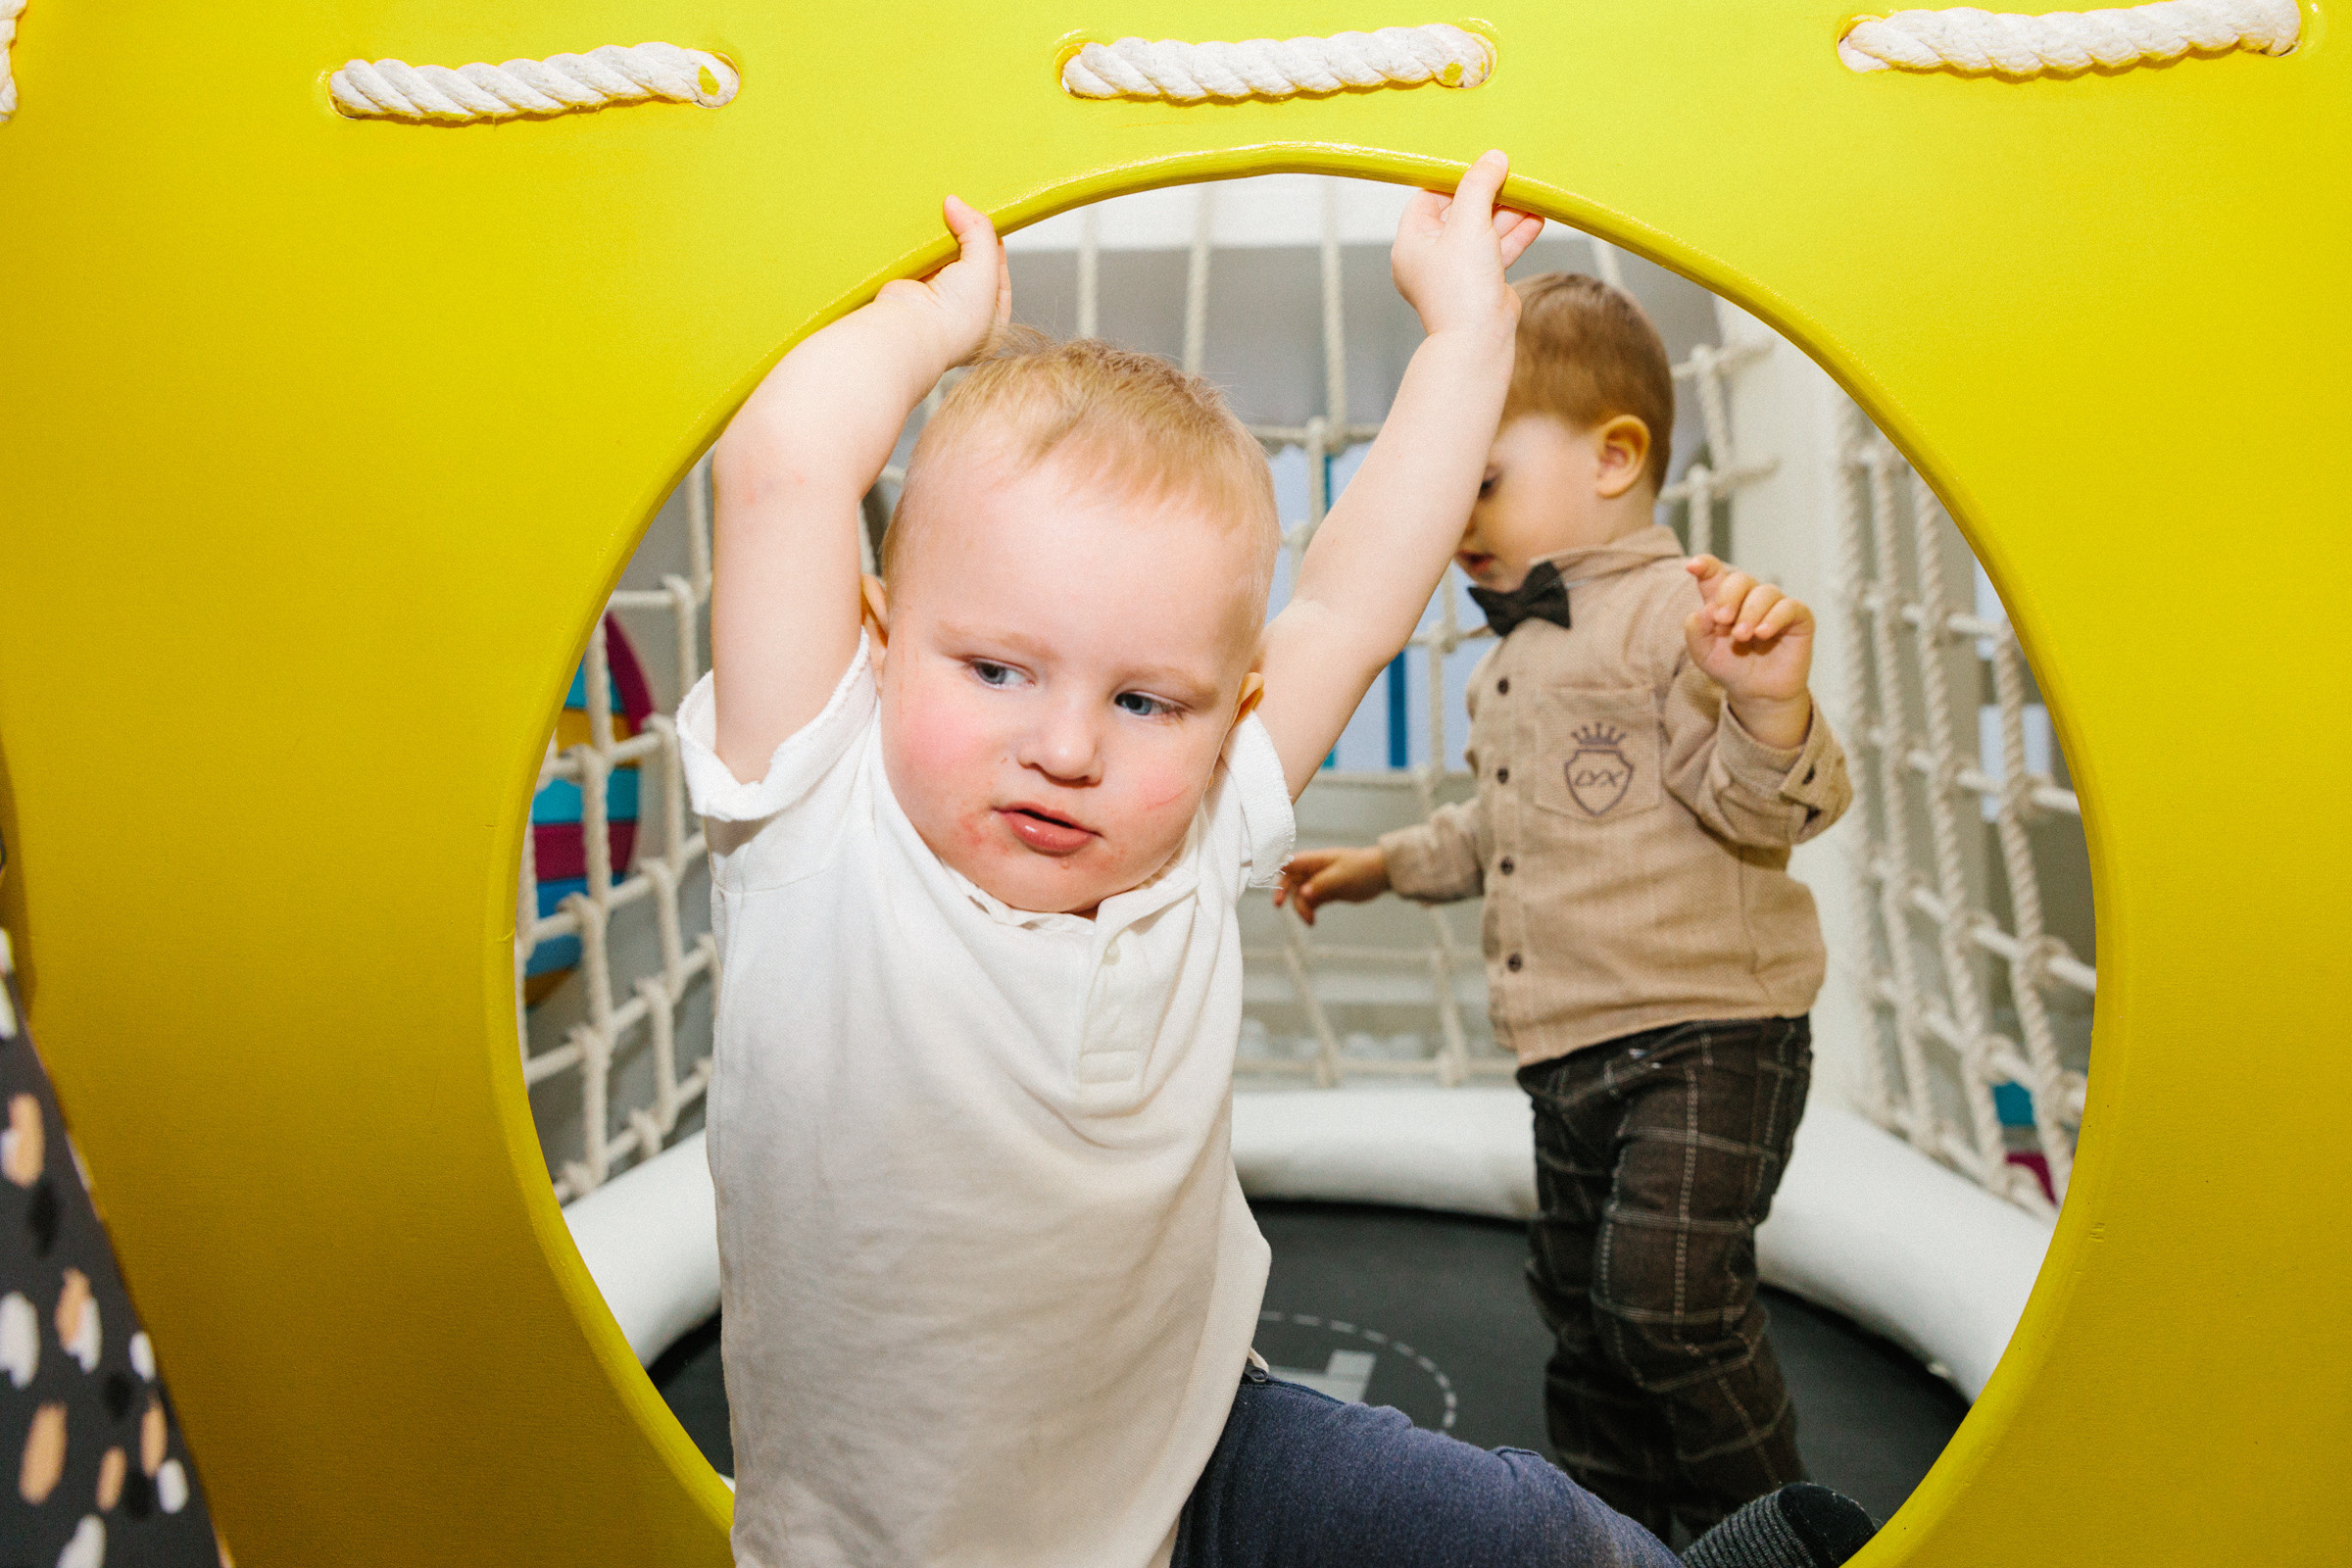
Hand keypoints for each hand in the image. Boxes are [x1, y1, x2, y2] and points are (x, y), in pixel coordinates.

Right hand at [872, 194, 1012, 376]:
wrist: (908, 330)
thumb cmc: (955, 316)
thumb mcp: (985, 266)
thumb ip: (979, 231)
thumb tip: (956, 203)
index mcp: (992, 322)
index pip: (997, 274)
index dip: (992, 244)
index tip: (981, 219)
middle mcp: (964, 319)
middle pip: (968, 267)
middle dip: (963, 240)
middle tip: (958, 213)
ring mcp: (935, 308)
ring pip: (941, 265)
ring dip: (939, 243)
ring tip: (938, 217)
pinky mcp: (909, 295)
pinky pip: (917, 265)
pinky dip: (918, 249)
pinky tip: (918, 232)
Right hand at [1272, 847, 1391, 925]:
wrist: (1381, 874)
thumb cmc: (1362, 869)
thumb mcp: (1341, 877)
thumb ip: (1321, 885)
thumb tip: (1303, 893)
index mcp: (1314, 860)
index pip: (1289, 863)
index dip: (1277, 872)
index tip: (1273, 886)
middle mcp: (1313, 870)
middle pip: (1290, 880)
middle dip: (1284, 894)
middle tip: (1279, 907)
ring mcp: (1319, 881)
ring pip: (1300, 895)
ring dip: (1301, 907)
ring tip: (1310, 921)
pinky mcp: (1326, 892)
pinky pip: (1311, 902)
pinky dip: (1309, 911)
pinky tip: (1312, 920)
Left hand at [1391, 150, 1545, 339]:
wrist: (1479, 341)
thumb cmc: (1461, 287)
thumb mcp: (1469, 224)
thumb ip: (1479, 187)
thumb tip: (1493, 158)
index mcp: (1412, 242)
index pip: (1429, 197)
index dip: (1455, 179)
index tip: (1480, 164)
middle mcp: (1429, 257)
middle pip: (1459, 213)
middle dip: (1489, 195)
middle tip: (1511, 175)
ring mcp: (1455, 272)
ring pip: (1482, 232)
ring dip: (1507, 213)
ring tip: (1531, 194)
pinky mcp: (1479, 283)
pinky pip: (1496, 251)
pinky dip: (1514, 236)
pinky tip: (1536, 218)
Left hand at [1683, 555, 1815, 746]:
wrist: (1757, 693)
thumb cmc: (1731, 668)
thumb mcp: (1704, 654)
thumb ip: (1697, 632)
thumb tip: (1703, 610)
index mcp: (1724, 601)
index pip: (1714, 574)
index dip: (1705, 566)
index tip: (1693, 566)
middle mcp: (1750, 598)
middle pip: (1740, 579)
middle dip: (1728, 596)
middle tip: (1722, 620)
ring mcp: (1775, 606)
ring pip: (1765, 592)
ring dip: (1750, 612)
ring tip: (1741, 636)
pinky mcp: (1798, 618)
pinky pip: (1789, 607)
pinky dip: (1774, 617)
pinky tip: (1762, 633)